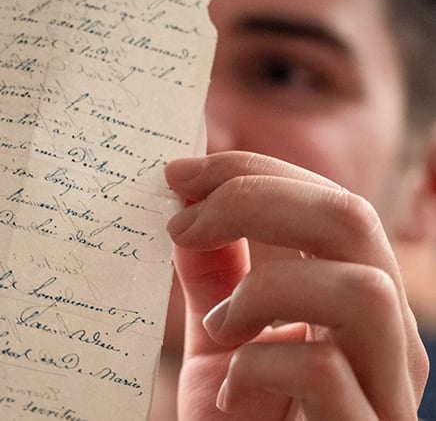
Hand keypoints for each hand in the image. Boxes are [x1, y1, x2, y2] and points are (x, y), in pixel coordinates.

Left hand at [164, 152, 427, 419]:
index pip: (327, 201)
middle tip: (180, 218)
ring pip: (363, 290)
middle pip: (352, 220)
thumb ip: (214, 275)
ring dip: (267, 288)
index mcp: (352, 300)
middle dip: (255, 198)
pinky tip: (231, 391)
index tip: (179, 172)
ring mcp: (383, 390)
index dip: (254, 172)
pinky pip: (326, 371)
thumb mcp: (219, 338)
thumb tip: (187, 202)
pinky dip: (261, 365)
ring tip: (217, 326)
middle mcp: (384, 337)